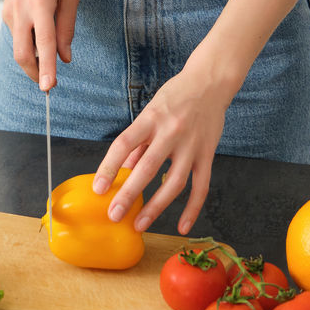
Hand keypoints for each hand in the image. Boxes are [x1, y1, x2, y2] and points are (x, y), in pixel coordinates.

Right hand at [3, 0, 78, 90]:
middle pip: (22, 53)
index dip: (47, 67)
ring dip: (33, 56)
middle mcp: (21, 9)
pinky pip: (18, 36)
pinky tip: (38, 25)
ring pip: (19, 47)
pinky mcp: (5, 13)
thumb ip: (67, 28)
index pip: (44, 42)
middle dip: (35, 73)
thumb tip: (65, 58)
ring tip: (49, 40)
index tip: (48, 86)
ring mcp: (10, 11)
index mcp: (41, 2)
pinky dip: (29, 40)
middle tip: (49, 82)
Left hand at [90, 64, 231, 235]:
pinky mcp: (208, 153)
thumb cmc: (176, 96)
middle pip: (147, 167)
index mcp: (151, 118)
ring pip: (174, 182)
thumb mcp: (151, 110)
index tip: (98, 189)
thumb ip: (138, 141)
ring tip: (139, 224)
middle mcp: (171, 131)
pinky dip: (192, 209)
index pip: (125, 144)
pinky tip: (182, 227)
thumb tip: (122, 170)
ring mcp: (192, 144)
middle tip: (114, 215)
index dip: (109, 167)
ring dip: (156, 207)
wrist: (211, 82)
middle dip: (129, 194)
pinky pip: (201, 186)